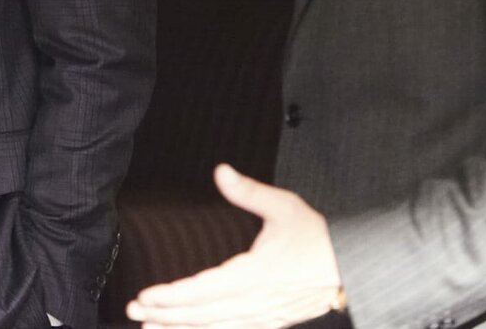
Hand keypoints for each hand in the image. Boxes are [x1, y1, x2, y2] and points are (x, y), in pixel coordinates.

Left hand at [126, 164, 341, 328]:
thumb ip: (249, 192)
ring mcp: (263, 317)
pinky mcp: (269, 323)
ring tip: (151, 328)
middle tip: (134, 311)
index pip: (204, 290)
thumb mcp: (285, 207)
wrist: (351, 269)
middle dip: (165, 314)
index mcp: (255, 274)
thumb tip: (221, 172)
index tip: (146, 295)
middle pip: (203, 315)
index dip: (172, 296)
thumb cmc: (318, 238)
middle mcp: (255, 302)